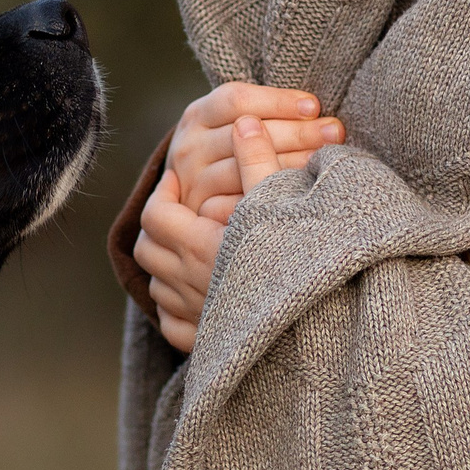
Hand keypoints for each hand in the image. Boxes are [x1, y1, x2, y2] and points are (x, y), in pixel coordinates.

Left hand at [133, 108, 321, 351]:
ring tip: (190, 248)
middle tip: (180, 210)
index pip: (156, 213)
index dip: (164, 193)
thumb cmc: (305, 264)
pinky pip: (172, 323)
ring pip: (157, 287)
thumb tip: (245, 123)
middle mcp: (188, 284)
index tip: (179, 180)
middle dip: (159, 226)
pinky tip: (196, 295)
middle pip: (148, 249)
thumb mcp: (284, 206)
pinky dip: (176, 307)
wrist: (320, 331)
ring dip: (166, 266)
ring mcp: (193, 318)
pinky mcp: (203, 347)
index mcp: (200, 246)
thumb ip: (259, 162)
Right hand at [165, 82, 342, 225]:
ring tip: (322, 164)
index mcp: (198, 114)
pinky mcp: (200, 211)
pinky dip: (266, 201)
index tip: (315, 106)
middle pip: (244, 134)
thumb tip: (314, 107)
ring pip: (241, 170)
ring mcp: (192, 182)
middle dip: (295, 132)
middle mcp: (189, 147)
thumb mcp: (231, 122)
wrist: (191, 191)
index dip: (278, 101)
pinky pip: (234, 207)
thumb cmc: (229, 148)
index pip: (237, 100)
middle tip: (334, 132)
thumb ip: (262, 112)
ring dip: (287, 166)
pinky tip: (296, 199)